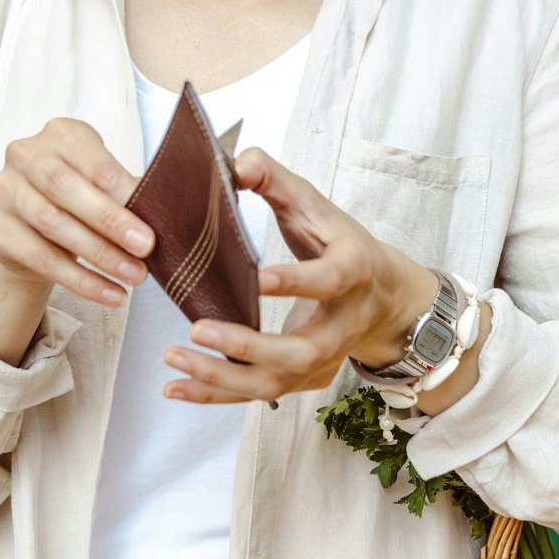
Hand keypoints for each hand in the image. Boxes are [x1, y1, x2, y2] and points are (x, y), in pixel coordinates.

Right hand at [0, 117, 153, 307]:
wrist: (29, 230)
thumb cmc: (77, 200)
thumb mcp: (101, 185)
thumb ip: (127, 192)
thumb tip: (170, 212)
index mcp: (61, 134)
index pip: (92, 161)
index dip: (123, 190)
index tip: (153, 219)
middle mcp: (25, 154)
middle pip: (66, 188)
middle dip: (110, 221)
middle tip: (146, 248)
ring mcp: (4, 189)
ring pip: (52, 224)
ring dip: (99, 255)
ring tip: (134, 275)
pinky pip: (40, 257)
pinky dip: (80, 280)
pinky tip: (111, 294)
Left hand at [161, 148, 437, 404]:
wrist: (384, 295)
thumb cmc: (342, 243)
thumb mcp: (316, 205)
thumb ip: (276, 179)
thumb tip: (237, 164)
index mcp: (352, 272)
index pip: (330, 280)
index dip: (297, 282)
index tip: (257, 279)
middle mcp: (342, 325)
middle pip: (301, 351)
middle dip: (249, 347)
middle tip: (197, 330)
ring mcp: (325, 358)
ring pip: (276, 382)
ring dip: (222, 377)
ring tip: (174, 359)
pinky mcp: (305, 379)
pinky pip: (259, 393)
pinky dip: (215, 393)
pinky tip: (176, 387)